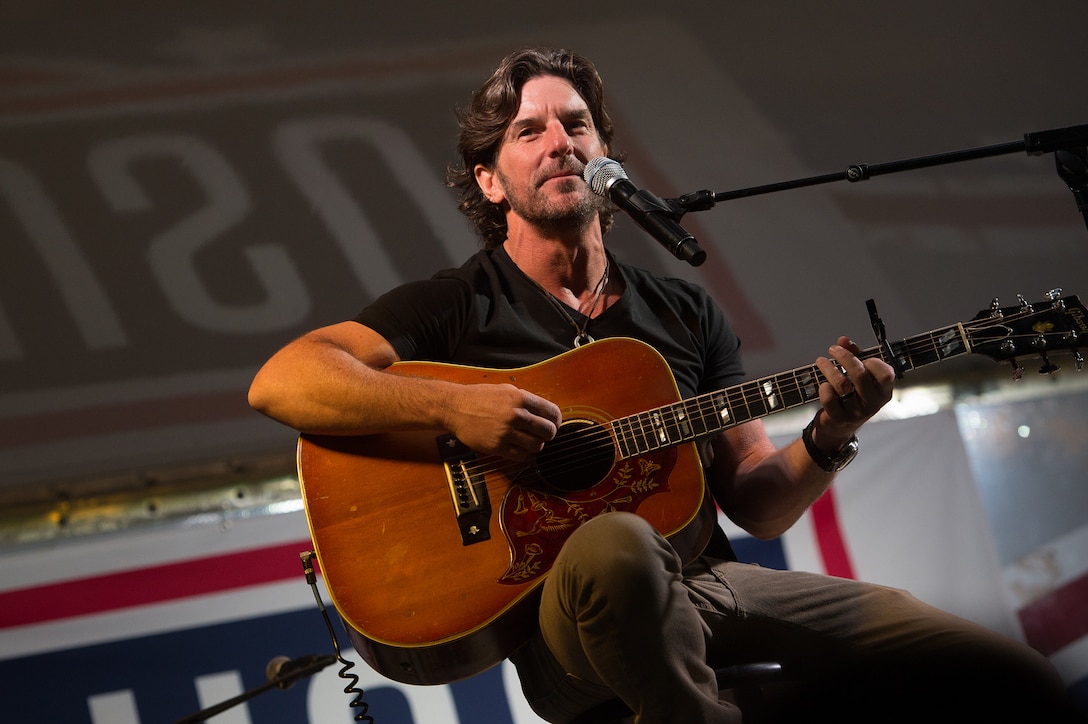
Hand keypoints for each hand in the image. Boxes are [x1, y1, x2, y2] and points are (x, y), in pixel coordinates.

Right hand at [445, 383, 561, 461]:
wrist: (455, 407)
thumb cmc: (479, 397)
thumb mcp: (505, 390)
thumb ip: (525, 399)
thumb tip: (544, 412)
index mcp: (520, 398)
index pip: (552, 412)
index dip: (557, 421)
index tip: (554, 424)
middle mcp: (516, 415)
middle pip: (548, 431)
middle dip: (549, 434)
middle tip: (543, 435)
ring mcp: (506, 432)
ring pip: (536, 446)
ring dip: (536, 445)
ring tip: (529, 442)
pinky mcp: (497, 446)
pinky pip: (521, 456)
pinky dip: (524, 454)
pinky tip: (519, 448)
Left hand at [813, 336, 894, 448]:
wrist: (840, 427)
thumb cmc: (853, 396)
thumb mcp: (859, 376)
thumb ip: (855, 355)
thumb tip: (844, 340)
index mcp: (883, 392)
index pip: (885, 374)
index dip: (873, 362)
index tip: (860, 356)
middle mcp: (872, 403)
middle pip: (859, 374)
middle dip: (844, 357)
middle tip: (833, 349)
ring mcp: (856, 412)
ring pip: (841, 384)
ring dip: (829, 368)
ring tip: (821, 361)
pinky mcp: (839, 418)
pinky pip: (829, 398)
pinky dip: (823, 388)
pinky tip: (823, 384)